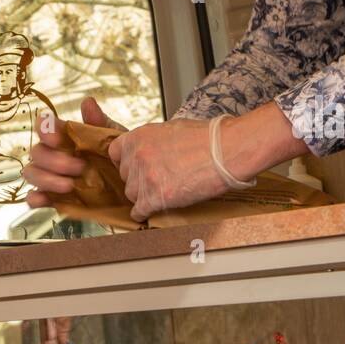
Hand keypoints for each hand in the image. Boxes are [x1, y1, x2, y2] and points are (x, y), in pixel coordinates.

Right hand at [24, 97, 126, 208]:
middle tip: (80, 167)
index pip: (45, 127)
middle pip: (37, 152)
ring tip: (69, 186)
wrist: (132, 191)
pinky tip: (43, 199)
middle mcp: (54, 155)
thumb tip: (87, 102)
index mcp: (66, 138)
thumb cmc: (120, 161)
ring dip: (46, 179)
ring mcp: (50, 177)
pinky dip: (35, 198)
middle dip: (54, 160)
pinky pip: (33, 198)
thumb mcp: (116, 140)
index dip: (44, 129)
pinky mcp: (52, 199)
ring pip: (31, 173)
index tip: (56, 139)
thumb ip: (100, 123)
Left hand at [115, 102, 309, 221]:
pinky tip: (150, 211)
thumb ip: (154, 142)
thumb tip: (151, 152)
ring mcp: (145, 177)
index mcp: (140, 136)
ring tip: (162, 193)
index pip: (116, 152)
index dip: (126, 162)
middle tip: (157, 180)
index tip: (134, 168)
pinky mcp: (155, 197)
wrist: (229, 150)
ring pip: (132, 194)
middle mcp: (138, 155)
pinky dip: (143, 213)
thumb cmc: (210, 138)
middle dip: (139, 180)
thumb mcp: (173, 129)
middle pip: (126, 176)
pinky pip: (138, 211)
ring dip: (144, 196)